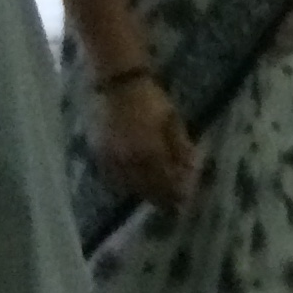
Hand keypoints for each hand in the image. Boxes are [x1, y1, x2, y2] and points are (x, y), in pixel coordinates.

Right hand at [98, 78, 199, 211]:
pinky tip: (136, 186)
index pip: (166, 181)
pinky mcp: (100, 155)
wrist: (120, 86)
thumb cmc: (152, 101)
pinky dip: (127, 185)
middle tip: (173, 207)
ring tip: (157, 199)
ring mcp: (112, 159)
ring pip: (130, 186)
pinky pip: (114, 178)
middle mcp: (130, 160)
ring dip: (145, 194)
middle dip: (162, 198)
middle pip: (148, 188)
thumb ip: (181, 147)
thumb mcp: (173, 121)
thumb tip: (192, 168)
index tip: (186, 201)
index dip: (176, 193)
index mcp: (151, 151)